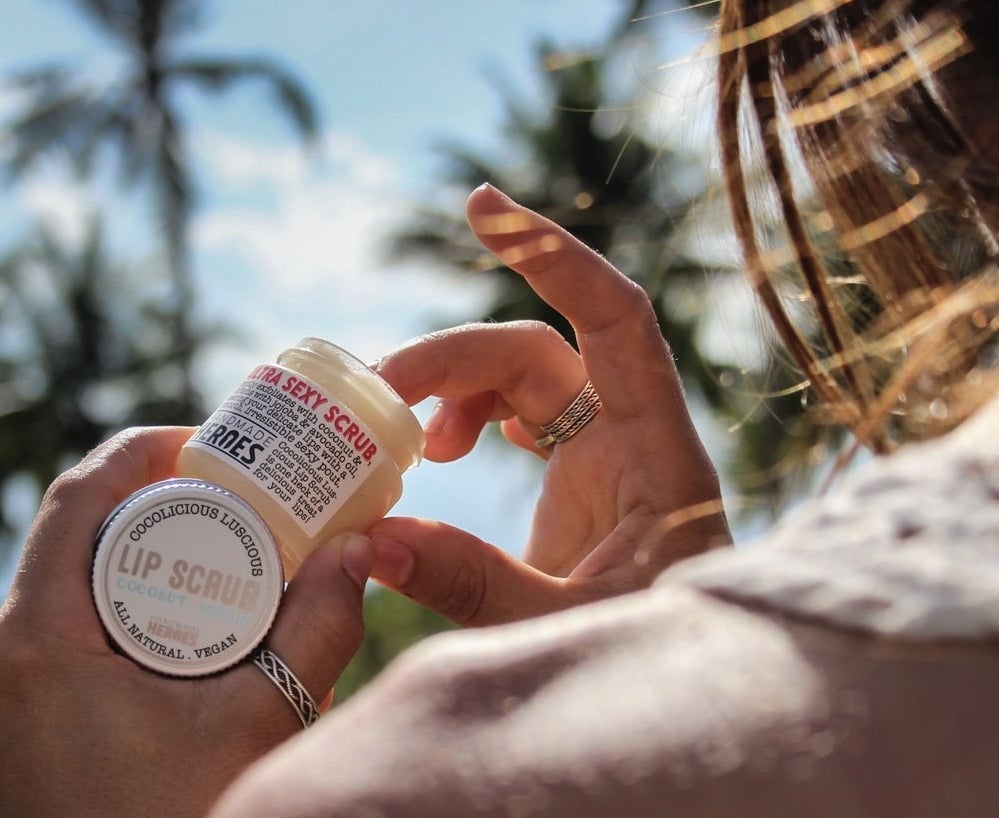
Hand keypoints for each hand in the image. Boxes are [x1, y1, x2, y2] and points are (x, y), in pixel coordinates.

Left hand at [0, 427, 372, 817]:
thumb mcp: (256, 723)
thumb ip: (319, 629)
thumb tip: (360, 552)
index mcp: (37, 638)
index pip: (78, 495)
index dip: (146, 450)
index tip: (212, 445)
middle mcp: (8, 650)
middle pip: (80, 531)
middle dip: (164, 502)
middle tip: (240, 499)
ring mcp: (14, 683)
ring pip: (80, 578)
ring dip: (153, 552)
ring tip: (230, 557)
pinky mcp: (32, 708)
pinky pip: (79, 624)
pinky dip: (139, 602)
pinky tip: (199, 629)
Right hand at [369, 184, 730, 624]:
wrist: (691, 691)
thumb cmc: (659, 662)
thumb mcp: (562, 626)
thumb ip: (476, 586)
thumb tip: (373, 540)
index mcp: (660, 457)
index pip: (617, 321)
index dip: (555, 257)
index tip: (482, 205)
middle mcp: (635, 437)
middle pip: (539, 350)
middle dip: (453, 355)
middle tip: (380, 393)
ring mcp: (608, 453)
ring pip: (524, 377)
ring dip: (456, 388)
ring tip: (412, 447)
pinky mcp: (583, 476)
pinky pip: (522, 414)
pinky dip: (472, 417)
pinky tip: (441, 450)